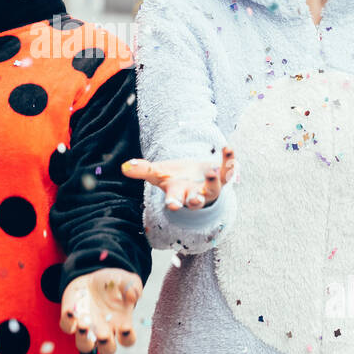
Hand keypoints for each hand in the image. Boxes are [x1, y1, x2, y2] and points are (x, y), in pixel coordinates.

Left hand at [59, 267, 142, 353]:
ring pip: (84, 346)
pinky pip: (67, 326)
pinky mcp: (71, 319)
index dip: (127, 337)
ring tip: (83, 326)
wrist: (92, 279)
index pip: (127, 340)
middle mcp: (104, 331)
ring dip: (84, 339)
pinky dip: (67, 321)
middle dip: (105, 345)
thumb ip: (133, 286)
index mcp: (122, 325)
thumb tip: (133, 297)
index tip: (126, 327)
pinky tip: (70, 311)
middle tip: (103, 335)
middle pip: (107, 349)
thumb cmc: (114, 283)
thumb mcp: (126, 280)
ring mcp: (87, 328)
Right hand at [121, 146, 235, 210]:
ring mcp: (210, 187)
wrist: (194, 176)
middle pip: (196, 202)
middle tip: (196, 198)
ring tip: (213, 170)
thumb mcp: (157, 173)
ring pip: (215, 190)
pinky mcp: (222, 176)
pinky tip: (227, 148)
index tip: (171, 205)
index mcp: (178, 194)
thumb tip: (124, 167)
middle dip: (196, 200)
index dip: (173, 203)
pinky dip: (229, 160)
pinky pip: (227, 171)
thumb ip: (142, 170)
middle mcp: (195, 194)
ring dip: (214, 181)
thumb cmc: (174, 177)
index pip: (174, 201)